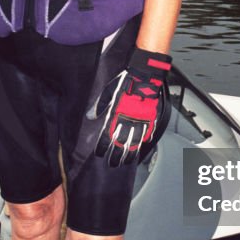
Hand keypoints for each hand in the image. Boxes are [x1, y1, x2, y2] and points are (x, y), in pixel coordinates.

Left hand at [94, 48, 171, 167]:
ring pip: (134, 142)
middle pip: (120, 143)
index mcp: (116, 115)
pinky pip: (147, 133)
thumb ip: (99, 105)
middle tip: (112, 164)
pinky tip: (141, 147)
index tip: (99, 153)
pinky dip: (144, 141)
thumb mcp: (108, 92)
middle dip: (116, 155)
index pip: (107, 136)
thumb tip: (90, 116)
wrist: (144, 76)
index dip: (103, 146)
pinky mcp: (150, 118)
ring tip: (126, 161)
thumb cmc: (126, 82)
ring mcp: (140, 121)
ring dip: (129, 153)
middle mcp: (128, 121)